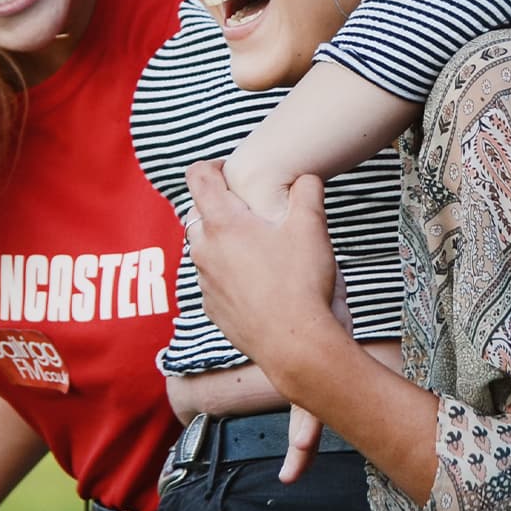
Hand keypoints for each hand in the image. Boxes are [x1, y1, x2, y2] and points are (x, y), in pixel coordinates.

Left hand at [184, 162, 346, 392]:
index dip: (213, 166)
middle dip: (219, 207)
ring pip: (204, 250)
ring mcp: (206, 283)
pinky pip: (214, 281)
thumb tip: (305, 178)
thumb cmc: (302, 283)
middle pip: (197, 213)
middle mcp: (205, 251)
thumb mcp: (312, 227)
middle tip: (252, 212)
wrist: (297, 345)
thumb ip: (307, 192)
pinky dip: (229, 274)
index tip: (232, 172)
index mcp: (224, 224)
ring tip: (259, 249)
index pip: (198, 177)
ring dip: (224, 242)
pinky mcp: (213, 309)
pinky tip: (260, 283)